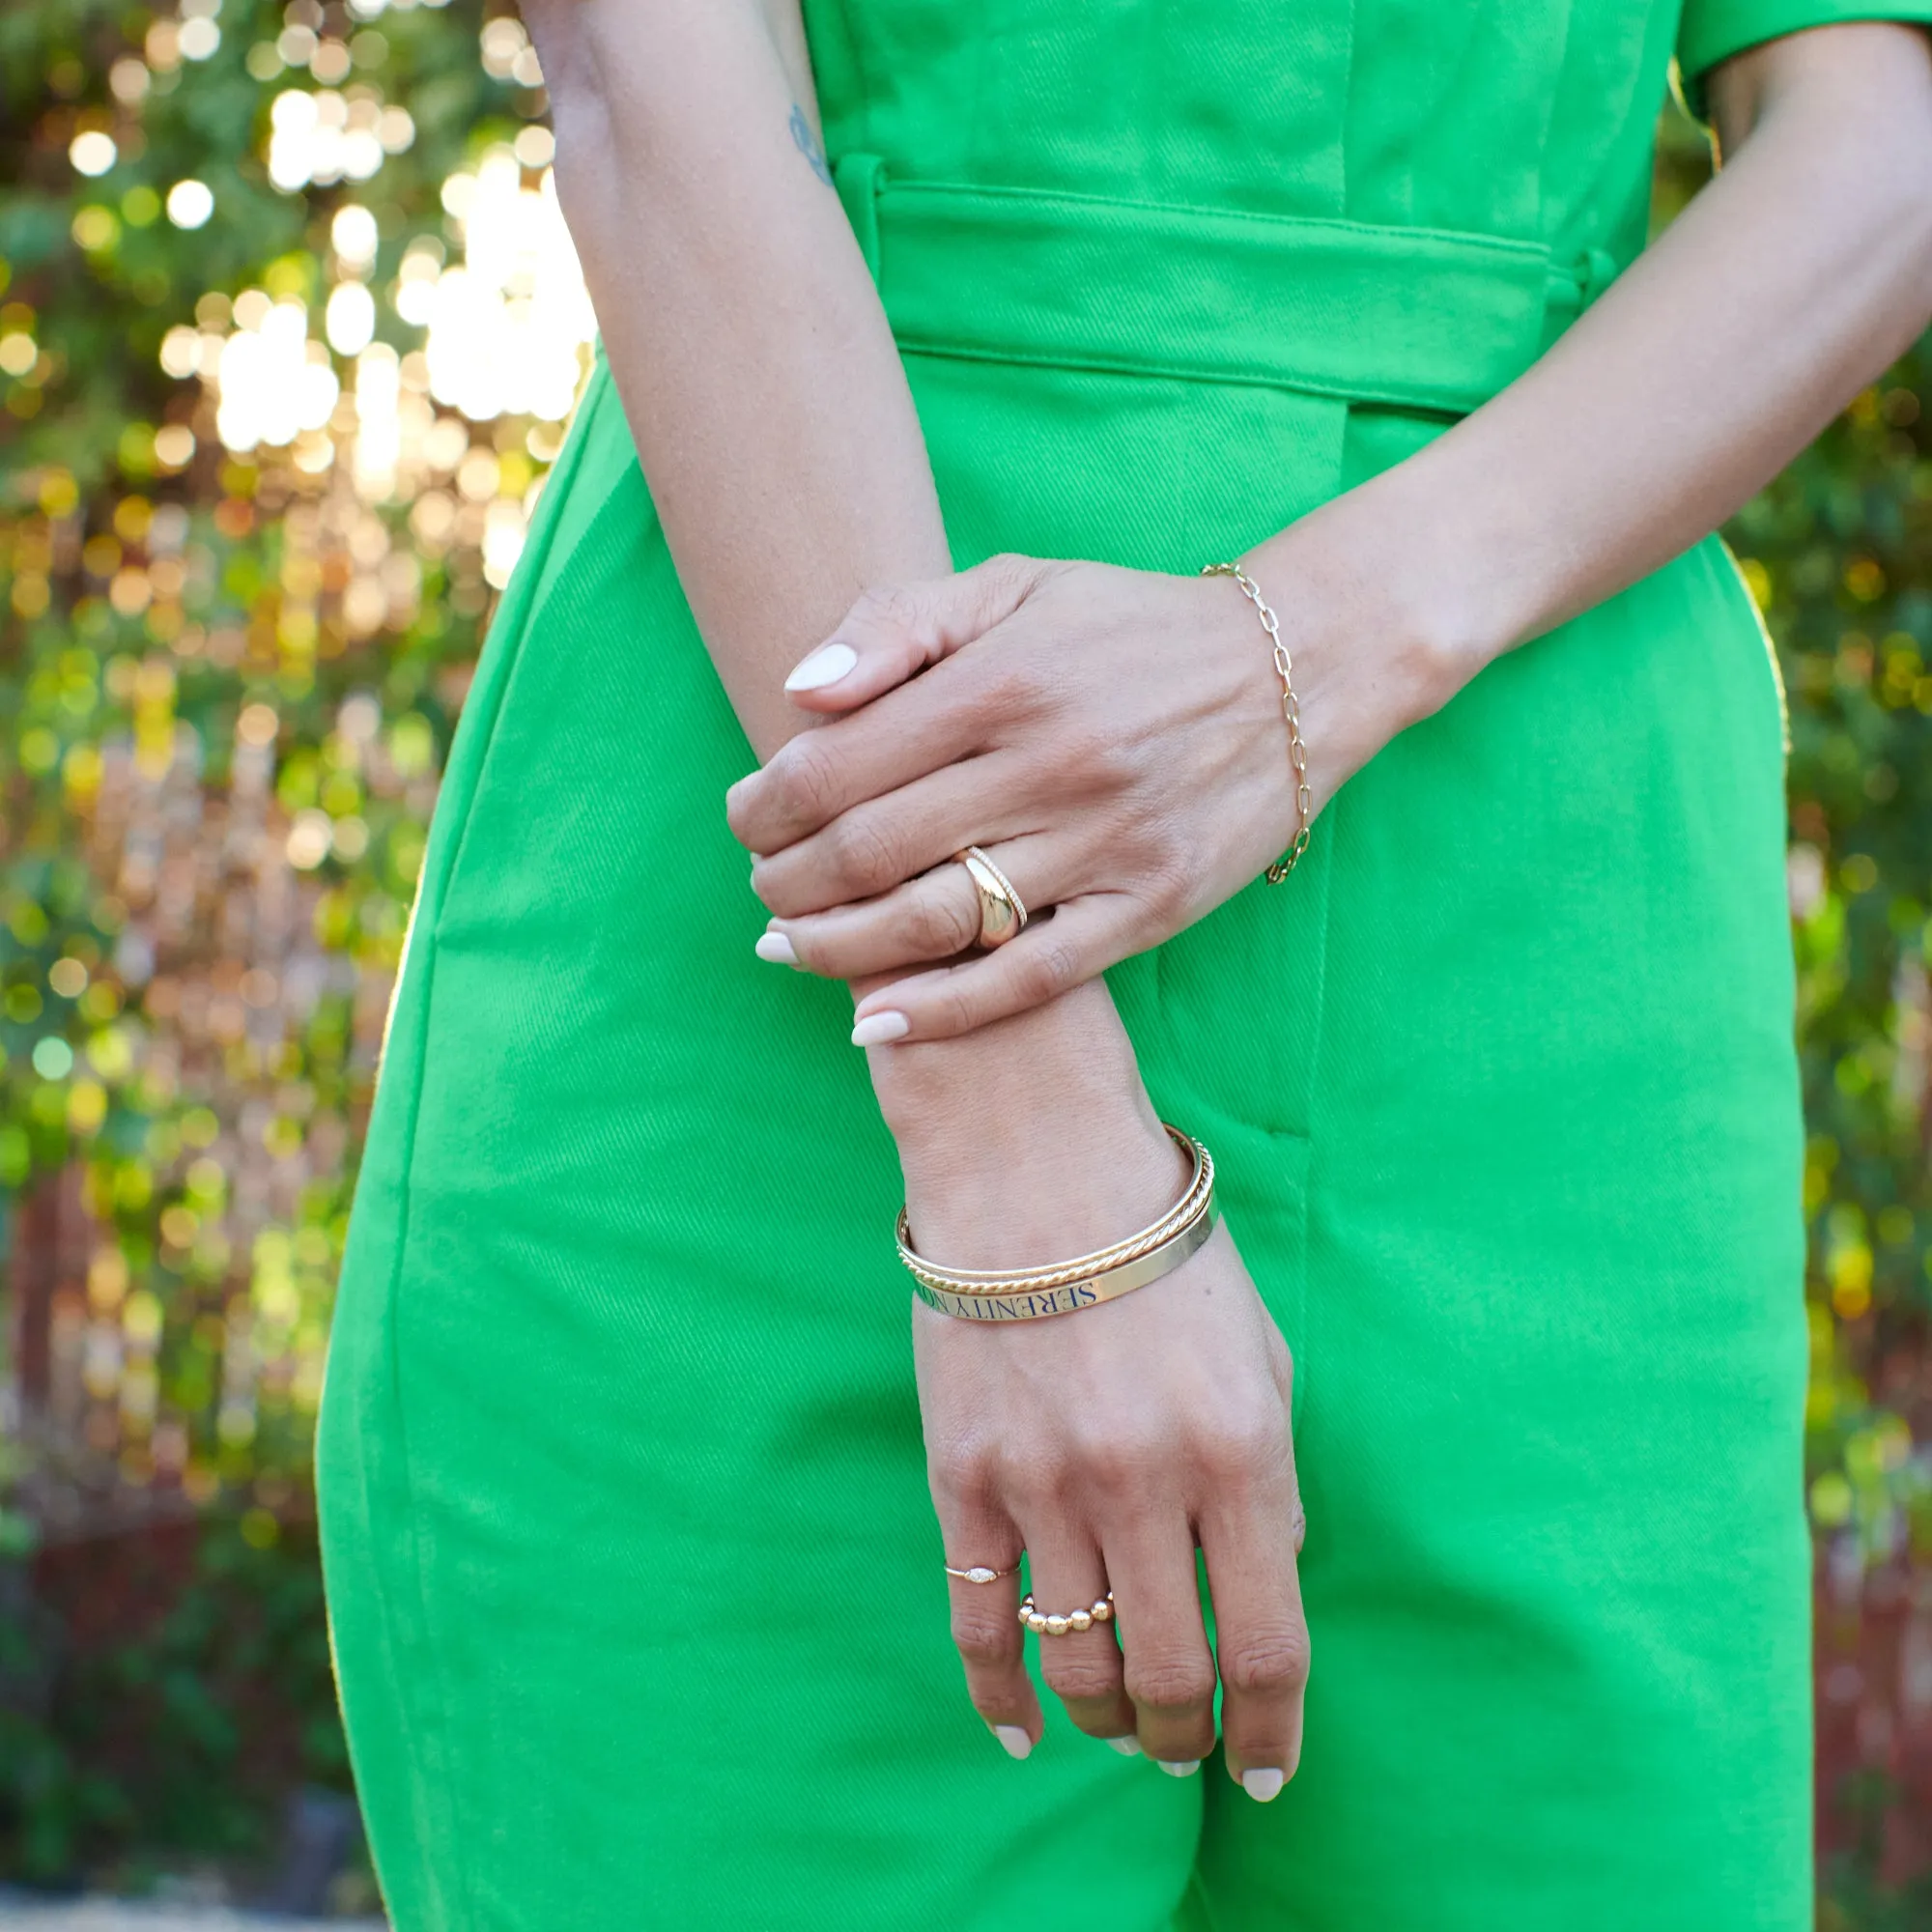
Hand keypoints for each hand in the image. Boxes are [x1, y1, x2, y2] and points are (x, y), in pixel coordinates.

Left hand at [725, 545, 1451, 1040]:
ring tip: (792, 948)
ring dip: (838, 950)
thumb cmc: (1129, 628)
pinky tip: (874, 1024)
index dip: (766, 806)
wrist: (1298, 668)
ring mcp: (1104, 842)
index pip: (836, 764)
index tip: (746, 819)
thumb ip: (898, 623)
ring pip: (934, 923)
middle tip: (763, 890)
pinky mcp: (1150, 905)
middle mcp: (1049, 762)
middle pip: (868, 852)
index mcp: (1003, 677)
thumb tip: (799, 695)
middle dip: (787, 883)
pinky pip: (1027, 978)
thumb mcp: (1016, 584)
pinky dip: (941, 1011)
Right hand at [911, 1151, 1307, 1790]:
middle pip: (1170, 1674)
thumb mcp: (1260, 1357)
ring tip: (1120, 1727)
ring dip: (1106, 1721)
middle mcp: (1144, 1482)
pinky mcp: (965, 1476)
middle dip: (1183, 1735)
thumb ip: (1270, 1480)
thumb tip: (1265, 1582)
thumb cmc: (1165, 1257)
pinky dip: (1000, 1697)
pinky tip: (1023, 1734)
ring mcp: (1045, 1484)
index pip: (1268, 1642)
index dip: (1273, 1727)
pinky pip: (977, 1622)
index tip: (1266, 1766)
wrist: (1037, 1168)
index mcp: (1239, 1452)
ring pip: (1076, 1663)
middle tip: (1185, 1746)